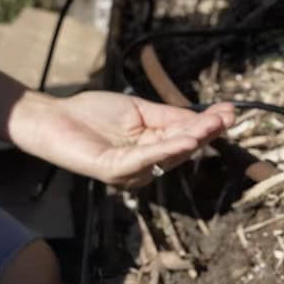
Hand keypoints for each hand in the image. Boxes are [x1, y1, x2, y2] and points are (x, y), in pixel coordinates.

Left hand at [12, 91, 234, 187]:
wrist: (54, 119)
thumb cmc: (92, 115)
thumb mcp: (138, 111)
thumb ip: (168, 116)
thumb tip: (204, 118)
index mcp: (152, 151)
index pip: (184, 139)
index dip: (206, 127)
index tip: (229, 112)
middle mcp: (145, 167)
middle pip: (180, 150)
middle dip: (204, 134)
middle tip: (226, 119)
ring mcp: (130, 172)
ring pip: (166, 157)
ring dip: (190, 142)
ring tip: (210, 128)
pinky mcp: (113, 170)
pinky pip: (143, 161)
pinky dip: (164, 151)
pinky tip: (182, 141)